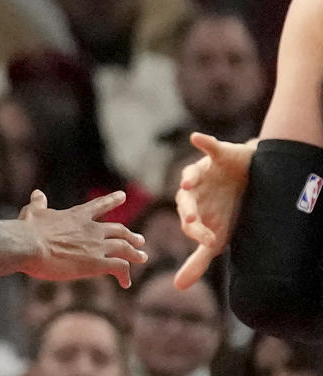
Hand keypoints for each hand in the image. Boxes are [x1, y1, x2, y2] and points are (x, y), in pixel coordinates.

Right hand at [19, 189, 147, 288]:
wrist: (30, 244)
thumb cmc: (29, 229)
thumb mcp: (34, 212)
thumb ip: (39, 203)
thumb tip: (37, 193)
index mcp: (77, 215)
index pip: (99, 205)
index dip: (112, 200)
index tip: (123, 195)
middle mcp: (91, 228)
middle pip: (119, 230)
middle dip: (131, 235)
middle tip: (140, 240)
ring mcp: (95, 245)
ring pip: (124, 248)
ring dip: (135, 253)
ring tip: (142, 257)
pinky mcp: (96, 264)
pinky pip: (119, 268)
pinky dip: (126, 274)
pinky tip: (126, 283)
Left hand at [174, 132, 255, 289]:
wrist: (248, 179)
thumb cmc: (226, 210)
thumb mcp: (215, 239)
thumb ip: (197, 261)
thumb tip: (178, 287)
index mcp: (191, 210)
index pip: (189, 223)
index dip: (197, 231)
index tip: (209, 240)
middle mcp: (193, 190)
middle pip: (185, 200)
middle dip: (187, 210)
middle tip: (190, 220)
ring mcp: (203, 171)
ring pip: (192, 174)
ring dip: (190, 178)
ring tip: (188, 183)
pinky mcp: (217, 155)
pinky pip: (208, 147)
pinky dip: (203, 143)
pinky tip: (196, 138)